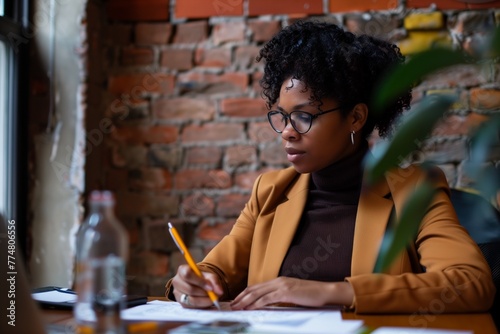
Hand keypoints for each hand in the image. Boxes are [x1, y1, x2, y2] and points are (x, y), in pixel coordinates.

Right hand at [171, 264, 222, 308]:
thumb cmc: (204, 278)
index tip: (210, 287)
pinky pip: (191, 307)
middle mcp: (177, 281)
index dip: (199, 282)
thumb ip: (215, 282)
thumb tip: (219, 292)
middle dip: (203, 293)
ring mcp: (177, 293)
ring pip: (190, 300)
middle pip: (189, 289)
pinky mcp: (180, 303)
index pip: (187, 274)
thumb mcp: (210, 276)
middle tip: (213, 295)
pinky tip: (208, 303)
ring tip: (212, 299)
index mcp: (182, 270)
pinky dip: (201, 306)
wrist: (200, 284)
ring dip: (203, 301)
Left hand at [230, 277, 353, 309]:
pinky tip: (250, 308)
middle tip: (231, 305)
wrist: (325, 291)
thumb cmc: (311, 295)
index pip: (257, 287)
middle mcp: (278, 281)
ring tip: (236, 307)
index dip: (245, 294)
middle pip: (254, 289)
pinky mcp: (285, 292)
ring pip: (257, 293)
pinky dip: (256, 303)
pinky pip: (267, 299)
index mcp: (278, 281)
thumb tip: (268, 304)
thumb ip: (280, 297)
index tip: (236, 300)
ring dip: (245, 301)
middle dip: (241, 297)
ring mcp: (281, 286)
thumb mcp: (292, 295)